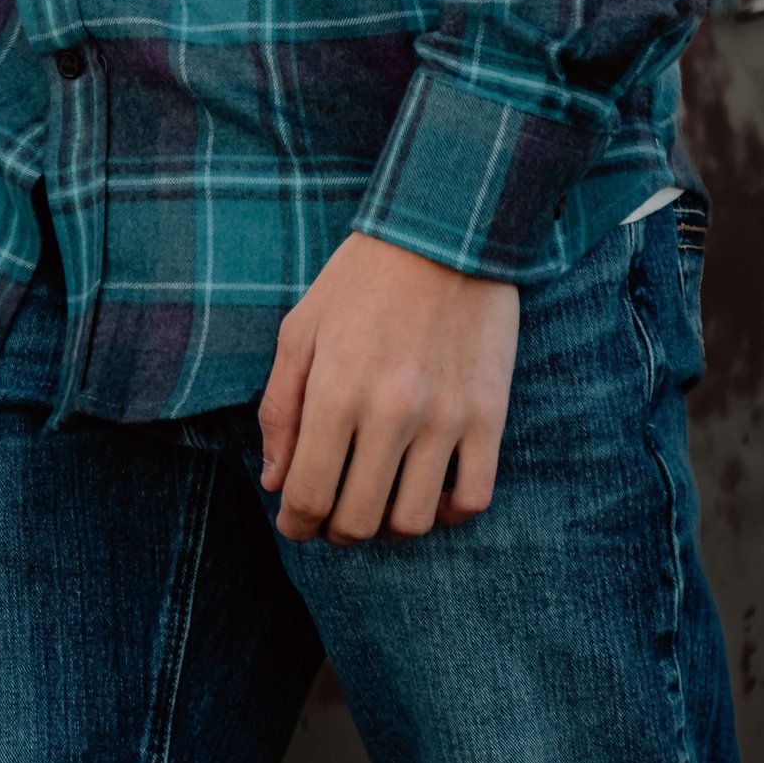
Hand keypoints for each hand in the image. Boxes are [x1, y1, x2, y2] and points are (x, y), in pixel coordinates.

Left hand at [258, 232, 518, 543]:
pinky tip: (431, 494)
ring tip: (379, 504)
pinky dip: (448, 513)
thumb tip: (274, 480)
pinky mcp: (489, 414)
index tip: (295, 524)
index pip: (308, 495)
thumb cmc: (362, 279)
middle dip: (336, 531)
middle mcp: (391, 412)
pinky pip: (473, 498)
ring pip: (415, 521)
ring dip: (389, 527)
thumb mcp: (302, 330)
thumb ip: (281, 409)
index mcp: (336, 390)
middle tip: (332, 518)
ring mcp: (446, 417)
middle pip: (358, 520)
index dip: (295, 524)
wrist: (447, 230)